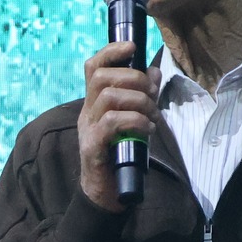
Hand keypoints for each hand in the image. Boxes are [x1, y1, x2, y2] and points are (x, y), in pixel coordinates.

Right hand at [77, 42, 160, 211]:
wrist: (107, 195)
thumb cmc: (122, 155)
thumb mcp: (135, 121)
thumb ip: (143, 96)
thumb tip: (154, 72)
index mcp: (94, 102)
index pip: (94, 66)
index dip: (111, 51)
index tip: (132, 46)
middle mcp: (87, 111)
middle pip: (101, 77)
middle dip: (133, 79)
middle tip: (152, 96)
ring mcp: (87, 129)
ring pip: (108, 97)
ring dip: (139, 101)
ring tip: (152, 116)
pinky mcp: (93, 147)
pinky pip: (112, 122)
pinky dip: (135, 121)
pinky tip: (148, 130)